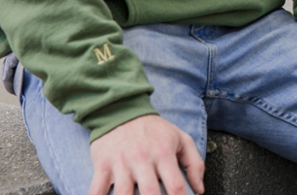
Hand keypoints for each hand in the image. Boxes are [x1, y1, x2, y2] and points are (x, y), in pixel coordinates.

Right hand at [88, 114, 203, 194]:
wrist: (122, 111)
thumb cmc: (154, 130)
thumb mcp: (181, 139)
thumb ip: (194, 163)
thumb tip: (200, 189)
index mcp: (164, 153)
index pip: (175, 186)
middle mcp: (142, 159)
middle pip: (150, 193)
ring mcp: (121, 163)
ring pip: (123, 194)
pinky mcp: (102, 165)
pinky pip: (97, 189)